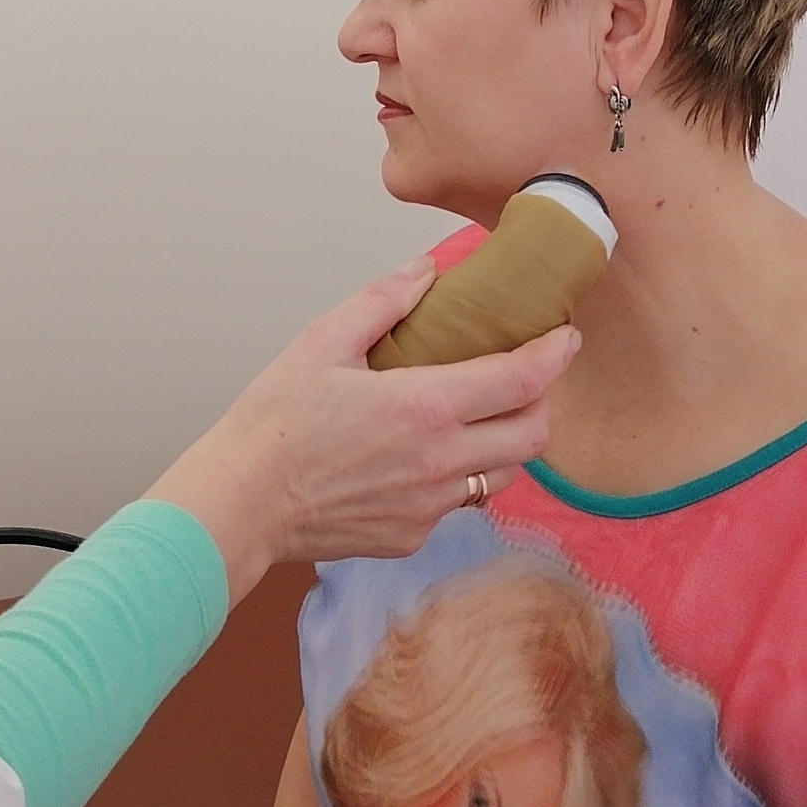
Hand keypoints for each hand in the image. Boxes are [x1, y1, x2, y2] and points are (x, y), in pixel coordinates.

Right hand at [147, 257, 578, 604]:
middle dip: (542, 401)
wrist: (240, 504)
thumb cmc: (274, 423)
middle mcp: (441, 462)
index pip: (522, 381)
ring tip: (476, 414)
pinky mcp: (412, 535)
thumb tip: (425, 271)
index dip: (555, 355)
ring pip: (503, 474)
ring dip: (505, 441)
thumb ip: (383, 302)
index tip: (566, 336)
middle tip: (524, 375)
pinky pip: (458, 502)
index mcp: (425, 406)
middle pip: (533, 435)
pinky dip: (458, 473)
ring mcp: (430, 506)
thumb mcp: (322, 342)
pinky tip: (422, 453)